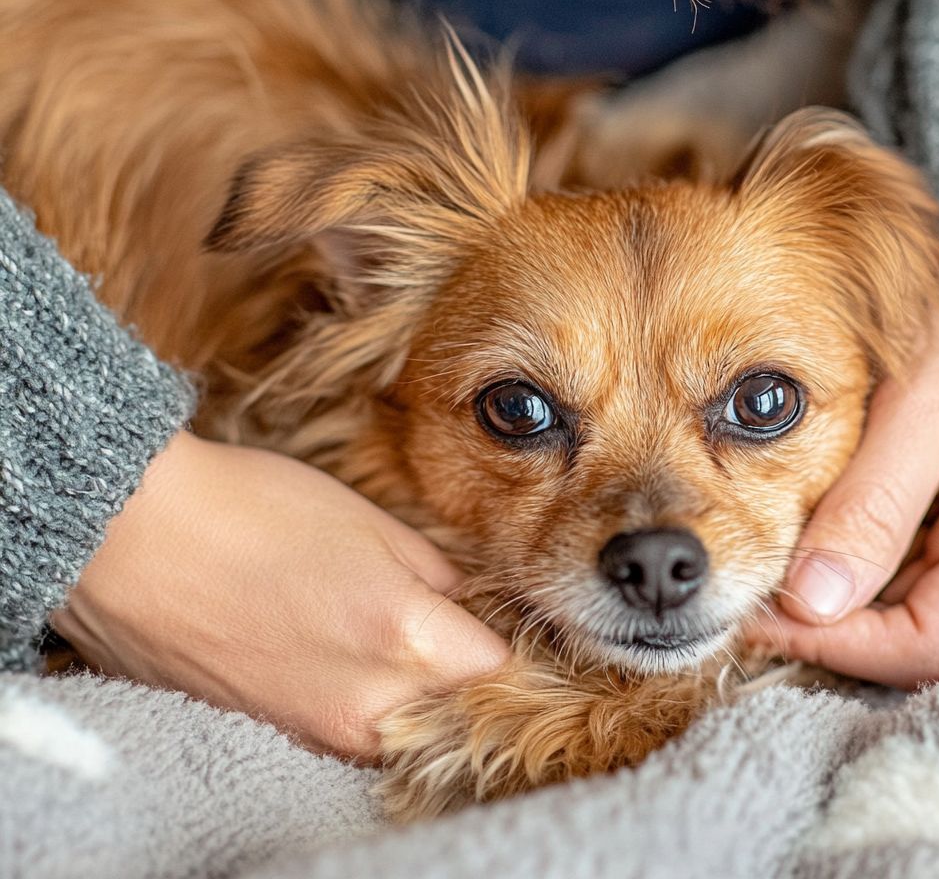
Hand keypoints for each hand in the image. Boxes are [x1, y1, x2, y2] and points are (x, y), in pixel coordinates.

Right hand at [52, 432, 508, 759]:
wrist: (132, 538)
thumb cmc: (252, 509)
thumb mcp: (368, 521)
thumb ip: (435, 574)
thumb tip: (465, 604)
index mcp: (404, 634)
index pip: (495, 665)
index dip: (499, 635)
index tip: (492, 614)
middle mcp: (371, 698)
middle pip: (455, 705)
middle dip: (461, 670)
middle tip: (449, 624)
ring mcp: (322, 726)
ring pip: (406, 728)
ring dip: (414, 693)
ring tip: (386, 638)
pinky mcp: (280, 733)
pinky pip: (352, 734)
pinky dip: (365, 706)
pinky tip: (341, 656)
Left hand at [748, 242, 938, 687]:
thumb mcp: (926, 400)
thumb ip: (872, 502)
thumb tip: (811, 602)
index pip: (930, 644)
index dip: (838, 644)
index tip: (758, 608)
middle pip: (913, 638)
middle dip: (826, 625)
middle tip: (745, 587)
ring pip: (901, 608)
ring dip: (831, 595)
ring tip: (763, 557)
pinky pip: (903, 567)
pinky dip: (848, 559)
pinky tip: (803, 530)